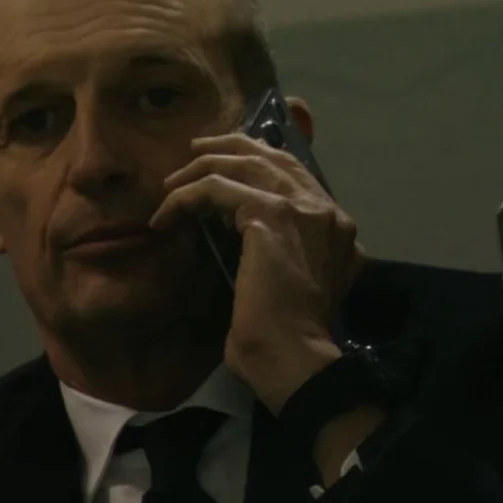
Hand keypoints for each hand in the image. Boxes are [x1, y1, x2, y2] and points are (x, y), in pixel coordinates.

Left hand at [149, 134, 366, 413]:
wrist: (293, 355)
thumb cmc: (289, 335)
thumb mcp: (297, 285)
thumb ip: (292, 252)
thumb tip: (254, 237)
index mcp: (337, 225)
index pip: (295, 174)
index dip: (257, 161)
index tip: (223, 164)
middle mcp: (326, 210)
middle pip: (273, 156)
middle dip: (230, 147)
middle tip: (195, 150)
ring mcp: (302, 209)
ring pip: (243, 164)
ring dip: (200, 169)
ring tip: (171, 183)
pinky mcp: (270, 215)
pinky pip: (216, 188)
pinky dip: (185, 197)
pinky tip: (164, 215)